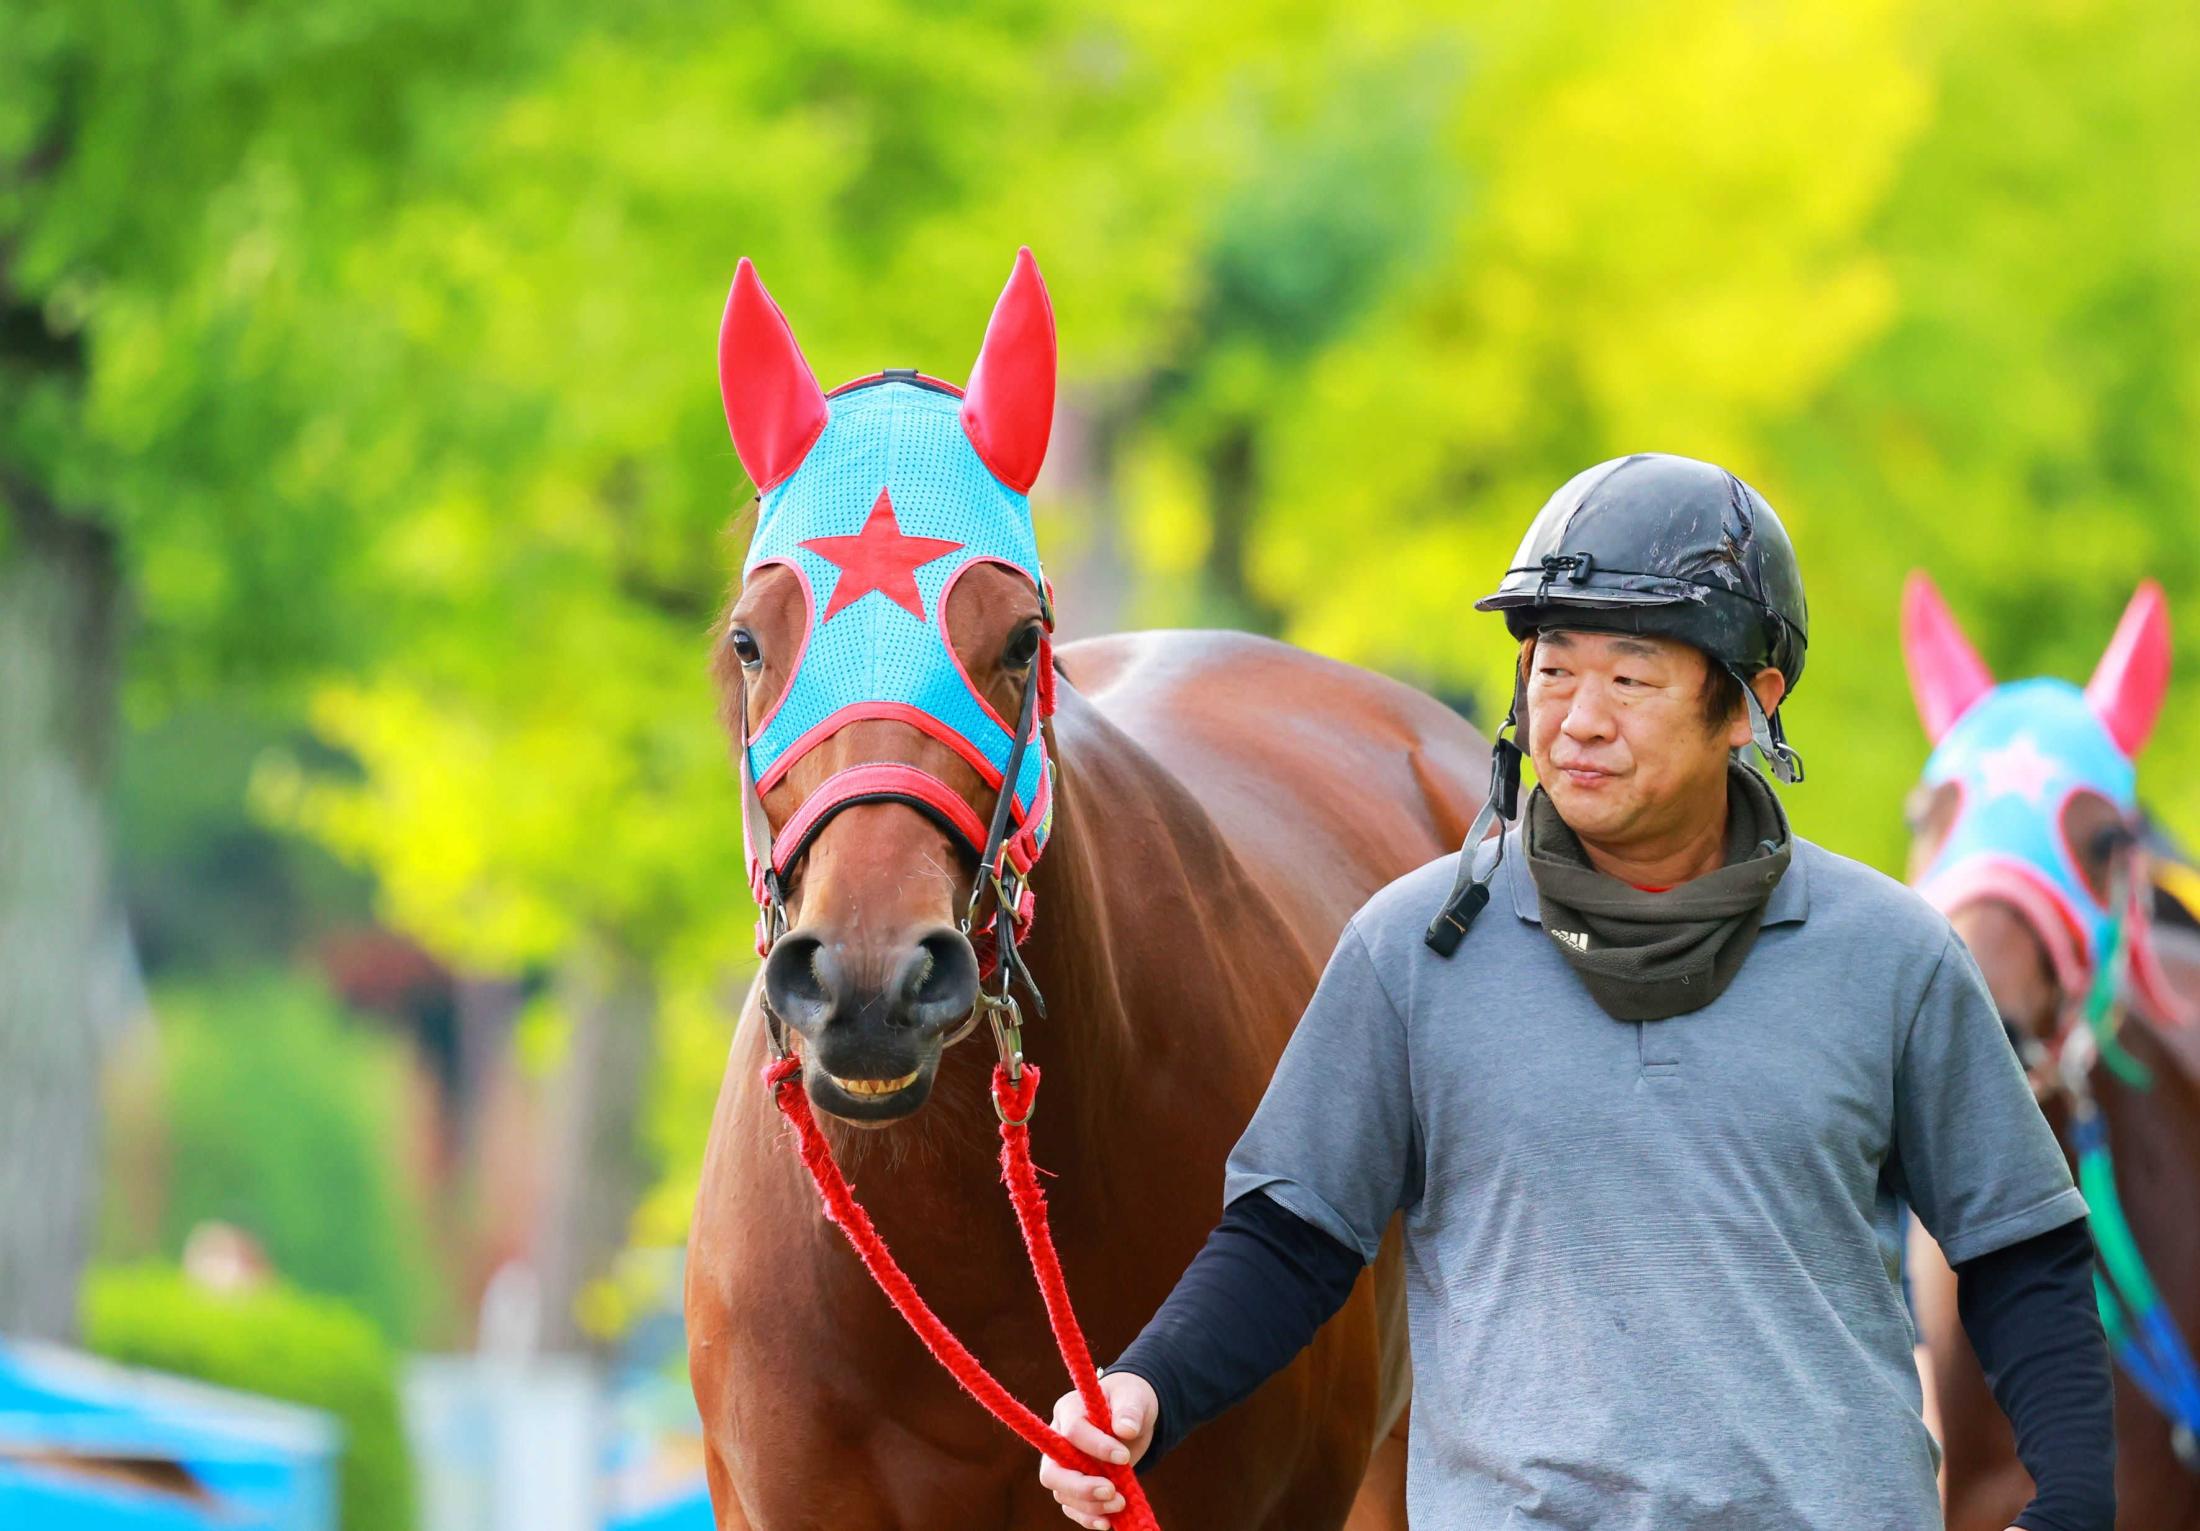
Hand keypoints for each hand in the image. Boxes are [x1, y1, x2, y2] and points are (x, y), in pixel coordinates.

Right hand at [1038, 1371, 1157, 1527]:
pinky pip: (1073, 1507)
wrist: (1129, 1417)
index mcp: (1069, 1411)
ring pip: (1062, 1494)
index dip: (1096, 1447)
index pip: (1074, 1432)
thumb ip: (1129, 1410)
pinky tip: (1109, 1522)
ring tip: (1121, 1504)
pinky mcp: (1073, 1486)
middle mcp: (1058, 1441)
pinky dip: (1089, 1517)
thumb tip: (1126, 1429)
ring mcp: (1063, 1467)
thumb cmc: (1127, 1401)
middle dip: (1081, 1487)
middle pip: (1053, 1472)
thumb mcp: (1133, 1398)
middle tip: (1112, 1492)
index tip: (1124, 1457)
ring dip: (1090, 1505)